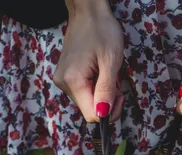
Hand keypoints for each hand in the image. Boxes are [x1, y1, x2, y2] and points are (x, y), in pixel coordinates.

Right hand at [53, 0, 124, 122]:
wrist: (88, 12)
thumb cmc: (102, 31)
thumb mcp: (111, 61)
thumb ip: (106, 91)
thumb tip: (103, 115)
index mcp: (73, 81)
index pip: (92, 115)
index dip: (109, 111)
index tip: (119, 96)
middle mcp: (63, 84)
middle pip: (90, 109)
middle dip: (107, 101)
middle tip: (117, 83)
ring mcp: (63, 80)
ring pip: (88, 101)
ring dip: (103, 93)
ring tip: (109, 73)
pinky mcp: (66, 76)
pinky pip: (84, 92)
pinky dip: (96, 87)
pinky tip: (101, 72)